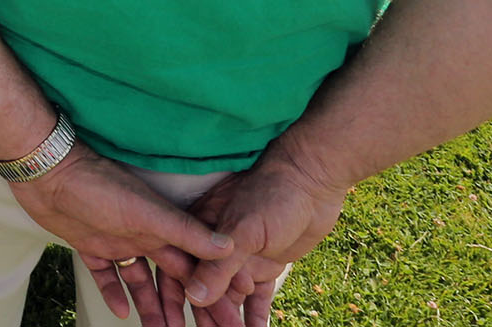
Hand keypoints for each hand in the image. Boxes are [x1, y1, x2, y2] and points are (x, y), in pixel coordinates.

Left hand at [6, 143, 236, 324]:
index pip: (194, 264)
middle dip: (187, 305)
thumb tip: (228, 246)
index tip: (231, 315)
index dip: (212, 289)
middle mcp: (142, 234)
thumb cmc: (98, 185)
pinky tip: (122, 312)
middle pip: (171, 278)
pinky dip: (114, 292)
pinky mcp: (90, 244)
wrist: (47, 170)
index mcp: (161, 226)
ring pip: (140, 282)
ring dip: (150, 307)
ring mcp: (116, 241)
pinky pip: (106, 275)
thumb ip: (184, 230)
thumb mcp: (146, 212)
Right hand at [173, 150, 352, 326]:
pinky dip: (256, 317)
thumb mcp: (244, 229)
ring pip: (231, 298)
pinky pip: (258, 298)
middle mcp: (218, 246)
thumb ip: (219, 265)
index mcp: (201, 229)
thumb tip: (194, 297)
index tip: (177, 323)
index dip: (177, 297)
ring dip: (229, 321)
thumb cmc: (273, 192)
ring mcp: (242, 257)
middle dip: (206, 316)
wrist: (314, 180)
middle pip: (205, 289)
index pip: (182, 269)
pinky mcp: (266, 265)